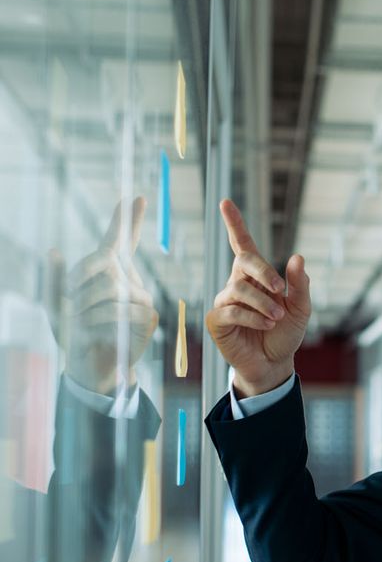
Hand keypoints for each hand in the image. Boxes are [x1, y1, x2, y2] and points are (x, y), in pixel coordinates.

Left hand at [47, 198, 157, 394]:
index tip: (135, 197)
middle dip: (80, 281)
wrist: (89, 365)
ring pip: (112, 288)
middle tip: (68, 304)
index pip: (120, 240)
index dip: (127, 218)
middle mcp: (129, 280)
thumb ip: (53, 278)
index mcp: (110, 271)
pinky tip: (95, 332)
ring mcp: (141, 298)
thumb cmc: (74, 332)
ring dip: (86, 307)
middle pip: (105, 263)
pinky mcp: (147, 317)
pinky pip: (123, 309)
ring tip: (80, 323)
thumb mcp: (55, 303)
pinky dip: (100, 321)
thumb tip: (53, 251)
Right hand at [205, 200, 310, 395]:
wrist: (275, 363)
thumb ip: (300, 285)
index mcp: (257, 277)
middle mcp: (238, 284)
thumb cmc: (286, 333)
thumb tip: (297, 257)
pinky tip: (265, 324)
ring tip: (277, 317)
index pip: (243, 245)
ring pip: (239, 289)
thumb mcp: (301, 309)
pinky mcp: (217, 321)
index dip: (234, 224)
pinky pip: (232, 310)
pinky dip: (253, 317)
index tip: (225, 202)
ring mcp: (225, 302)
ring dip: (263, 302)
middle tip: (281, 289)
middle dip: (264, 271)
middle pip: (243, 261)